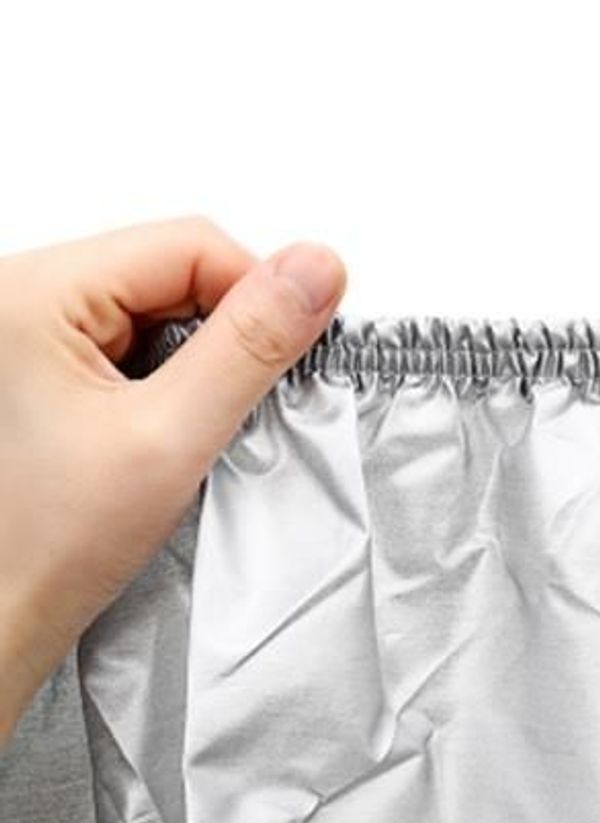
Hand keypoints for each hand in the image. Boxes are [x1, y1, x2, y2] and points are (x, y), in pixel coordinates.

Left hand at [0, 217, 346, 742]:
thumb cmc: (45, 544)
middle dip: (230, 334)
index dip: (260, 295)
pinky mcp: (48, 361)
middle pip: (176, 270)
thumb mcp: (170, 438)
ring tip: (194, 426)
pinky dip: (177, 377)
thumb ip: (250, 348)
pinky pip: (139, 340)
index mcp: (32, 292)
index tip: (291, 356)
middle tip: (239, 407)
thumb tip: (316, 271)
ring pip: (163, 306)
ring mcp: (32, 329)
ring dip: (205, 360)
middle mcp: (23, 296)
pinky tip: (170, 425)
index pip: (190, 245)